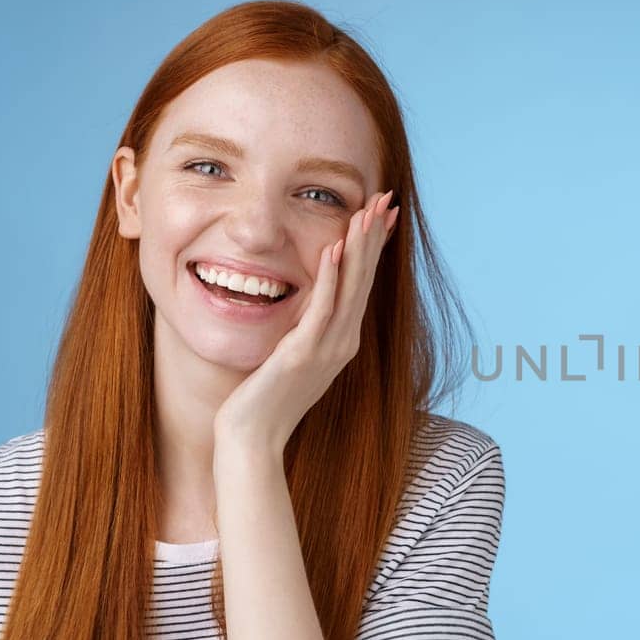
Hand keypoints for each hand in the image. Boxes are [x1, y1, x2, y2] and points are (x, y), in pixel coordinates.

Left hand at [212, 190, 398, 458]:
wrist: (252, 439)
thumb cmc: (263, 402)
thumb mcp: (290, 358)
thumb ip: (303, 333)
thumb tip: (305, 310)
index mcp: (341, 341)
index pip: (362, 284)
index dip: (373, 248)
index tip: (383, 217)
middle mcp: (342, 342)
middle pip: (364, 279)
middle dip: (374, 237)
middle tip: (386, 200)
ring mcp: (326, 348)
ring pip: (350, 288)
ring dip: (360, 248)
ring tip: (368, 213)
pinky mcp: (304, 353)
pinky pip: (322, 308)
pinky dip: (332, 277)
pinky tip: (335, 249)